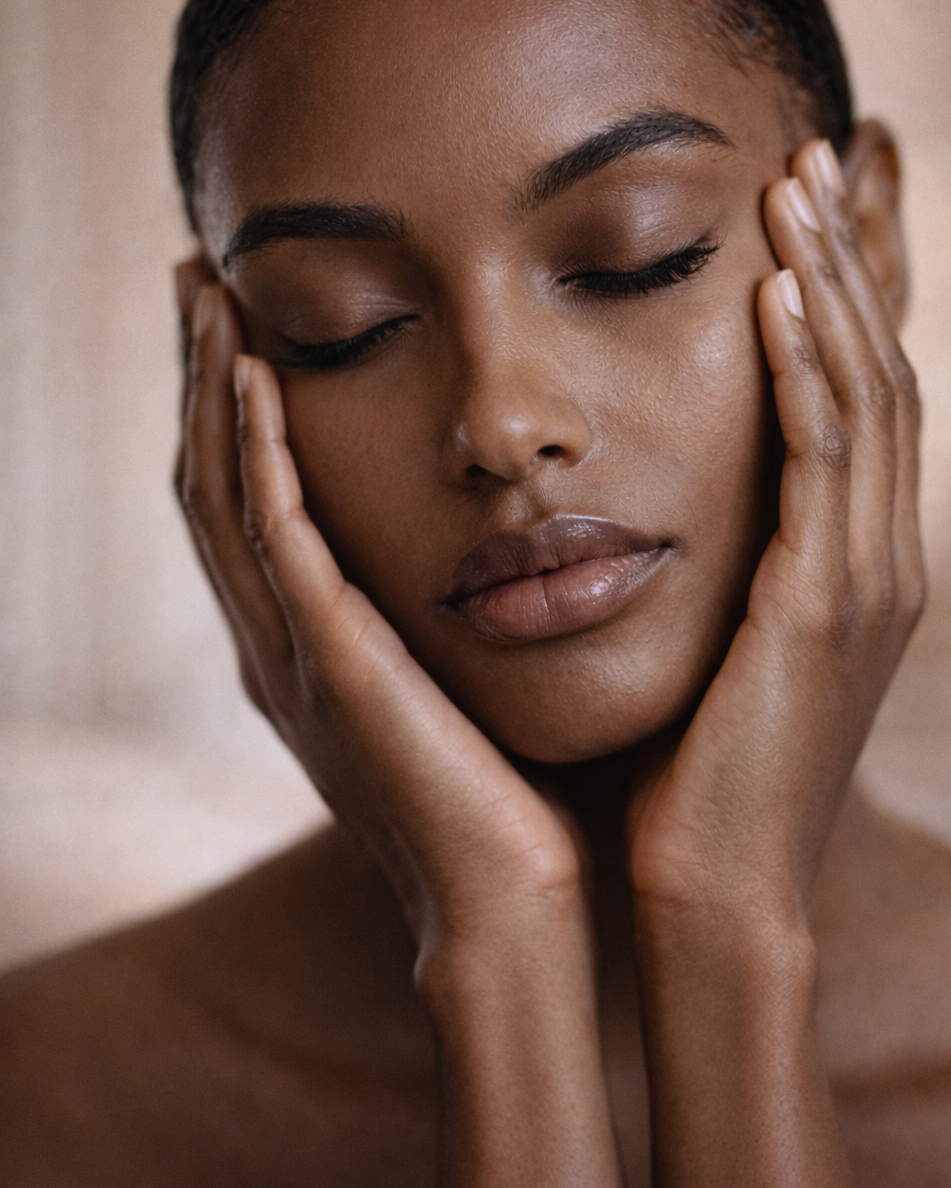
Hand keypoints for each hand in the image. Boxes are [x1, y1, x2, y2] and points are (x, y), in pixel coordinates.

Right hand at [174, 268, 580, 953]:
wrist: (515, 910)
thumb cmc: (511, 803)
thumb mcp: (462, 688)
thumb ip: (448, 617)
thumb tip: (496, 544)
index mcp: (307, 650)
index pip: (247, 504)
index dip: (232, 410)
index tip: (240, 320)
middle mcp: (278, 648)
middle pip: (211, 483)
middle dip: (201, 378)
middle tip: (198, 278)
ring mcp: (294, 659)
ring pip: (225, 497)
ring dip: (214, 391)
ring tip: (209, 295)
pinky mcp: (333, 668)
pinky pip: (279, 541)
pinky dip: (260, 455)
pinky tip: (262, 378)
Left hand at [628, 135, 924, 921]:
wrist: (709, 891)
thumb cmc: (695, 772)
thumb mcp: (722, 641)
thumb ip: (724, 560)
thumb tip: (670, 492)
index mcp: (853, 562)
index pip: (863, 393)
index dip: (853, 291)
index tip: (814, 201)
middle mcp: (879, 558)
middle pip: (880, 368)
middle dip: (854, 256)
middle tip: (817, 150)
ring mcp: (866, 582)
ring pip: (865, 395)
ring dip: (835, 283)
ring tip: (795, 182)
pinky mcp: (824, 609)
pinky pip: (823, 461)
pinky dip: (808, 370)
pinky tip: (779, 293)